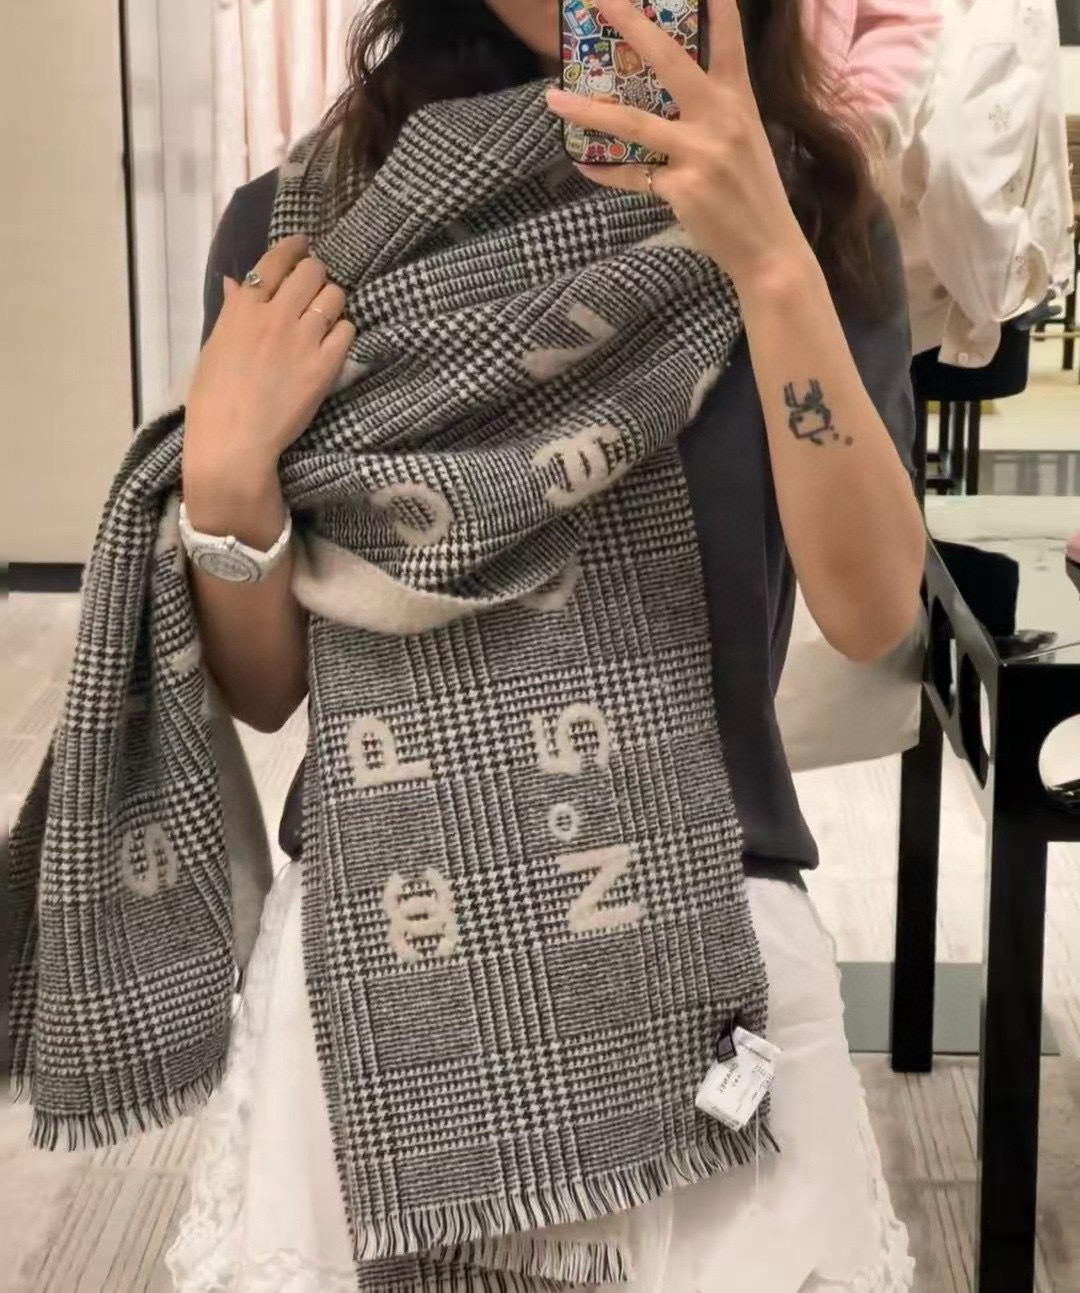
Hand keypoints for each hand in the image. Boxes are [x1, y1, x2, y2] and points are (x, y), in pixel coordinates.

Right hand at [184, 235, 356, 483]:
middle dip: (317, 275)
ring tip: (326, 316)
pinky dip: (343, 332)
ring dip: (332, 302)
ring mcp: (303, 339)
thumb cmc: (214, 398)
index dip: (294, 248)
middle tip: (316, 288)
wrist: (234, 440)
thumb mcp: (214, 347)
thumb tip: (236, 283)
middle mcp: (275, 315)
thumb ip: (232, 311)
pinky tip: (334, 343)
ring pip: (334, 297)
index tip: (303, 245)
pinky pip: (347, 330)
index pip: (275, 261)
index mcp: (243, 308)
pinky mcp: (325, 365)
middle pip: (312, 272)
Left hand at [545, 0, 809, 289]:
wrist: (768, 249)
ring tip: (552, 99)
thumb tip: (666, 95)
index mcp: (738, 99)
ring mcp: (701, 153)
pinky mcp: (682, 188)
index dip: (715, 2)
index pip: (728, 38)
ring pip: (633, 122)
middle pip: (669, 59)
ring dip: (587, 110)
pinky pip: (632, 175)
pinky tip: (583, 164)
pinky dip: (604, 172)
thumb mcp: (742, 140)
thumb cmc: (752, 193)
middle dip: (630, 23)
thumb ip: (711, 112)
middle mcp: (721, 118)